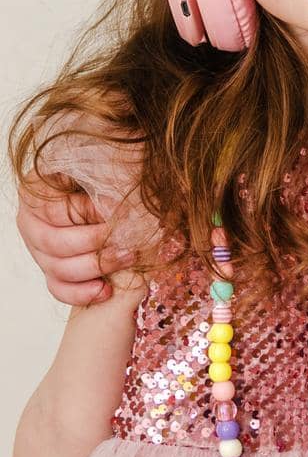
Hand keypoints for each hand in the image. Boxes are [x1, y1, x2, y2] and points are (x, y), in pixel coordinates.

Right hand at [16, 181, 119, 305]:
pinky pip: (59, 290)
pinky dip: (82, 293)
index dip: (90, 213)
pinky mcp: (50, 271)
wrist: (97, 186)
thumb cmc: (98, 170)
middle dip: (97, 243)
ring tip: (128, 257)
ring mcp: (38, 251)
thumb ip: (100, 178)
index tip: (121, 210)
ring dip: (97, 267)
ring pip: (59, 270)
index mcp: (34, 193)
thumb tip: (116, 203)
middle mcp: (29, 224)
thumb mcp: (96, 163)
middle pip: (56, 244)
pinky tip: (106, 289)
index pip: (57, 211)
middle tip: (129, 239)